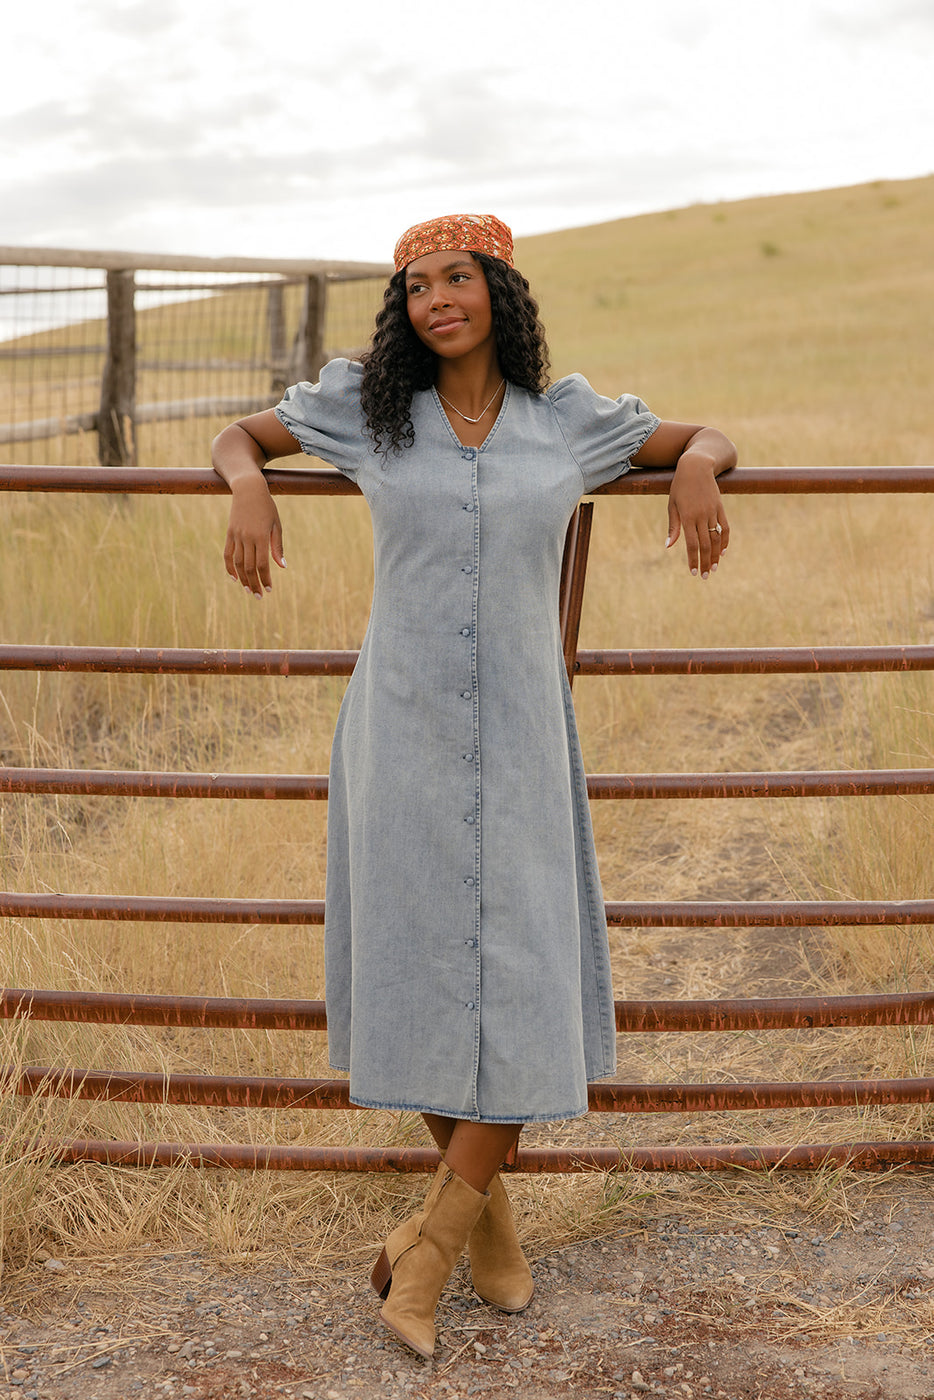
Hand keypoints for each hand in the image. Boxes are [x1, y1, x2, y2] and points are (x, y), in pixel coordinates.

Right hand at [223, 475, 285, 596]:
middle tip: (259, 596)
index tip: (269, 589)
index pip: (262, 564)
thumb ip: (277, 547)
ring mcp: (237, 536)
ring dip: (243, 579)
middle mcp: (247, 538)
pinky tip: (234, 578)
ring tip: (249, 590)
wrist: (248, 490)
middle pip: (249, 567)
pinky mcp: (229, 533)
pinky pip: (227, 554)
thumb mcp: (276, 525)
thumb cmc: (267, 507)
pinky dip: (229, 567)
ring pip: (238, 563)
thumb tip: (282, 567)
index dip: (265, 579)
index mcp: (261, 536)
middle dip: (254, 583)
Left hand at [666, 455, 728, 578]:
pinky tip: (722, 552)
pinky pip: (725, 527)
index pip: (692, 545)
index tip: (692, 572)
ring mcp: (713, 512)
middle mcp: (701, 516)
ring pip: (716, 538)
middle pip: (705, 545)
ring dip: (715, 555)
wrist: (697, 466)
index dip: (693, 560)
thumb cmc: (680, 487)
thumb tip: (669, 546)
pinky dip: (725, 541)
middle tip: (704, 576)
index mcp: (687, 517)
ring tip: (714, 568)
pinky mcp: (720, 507)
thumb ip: (673, 526)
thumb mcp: (672, 505)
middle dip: (705, 562)